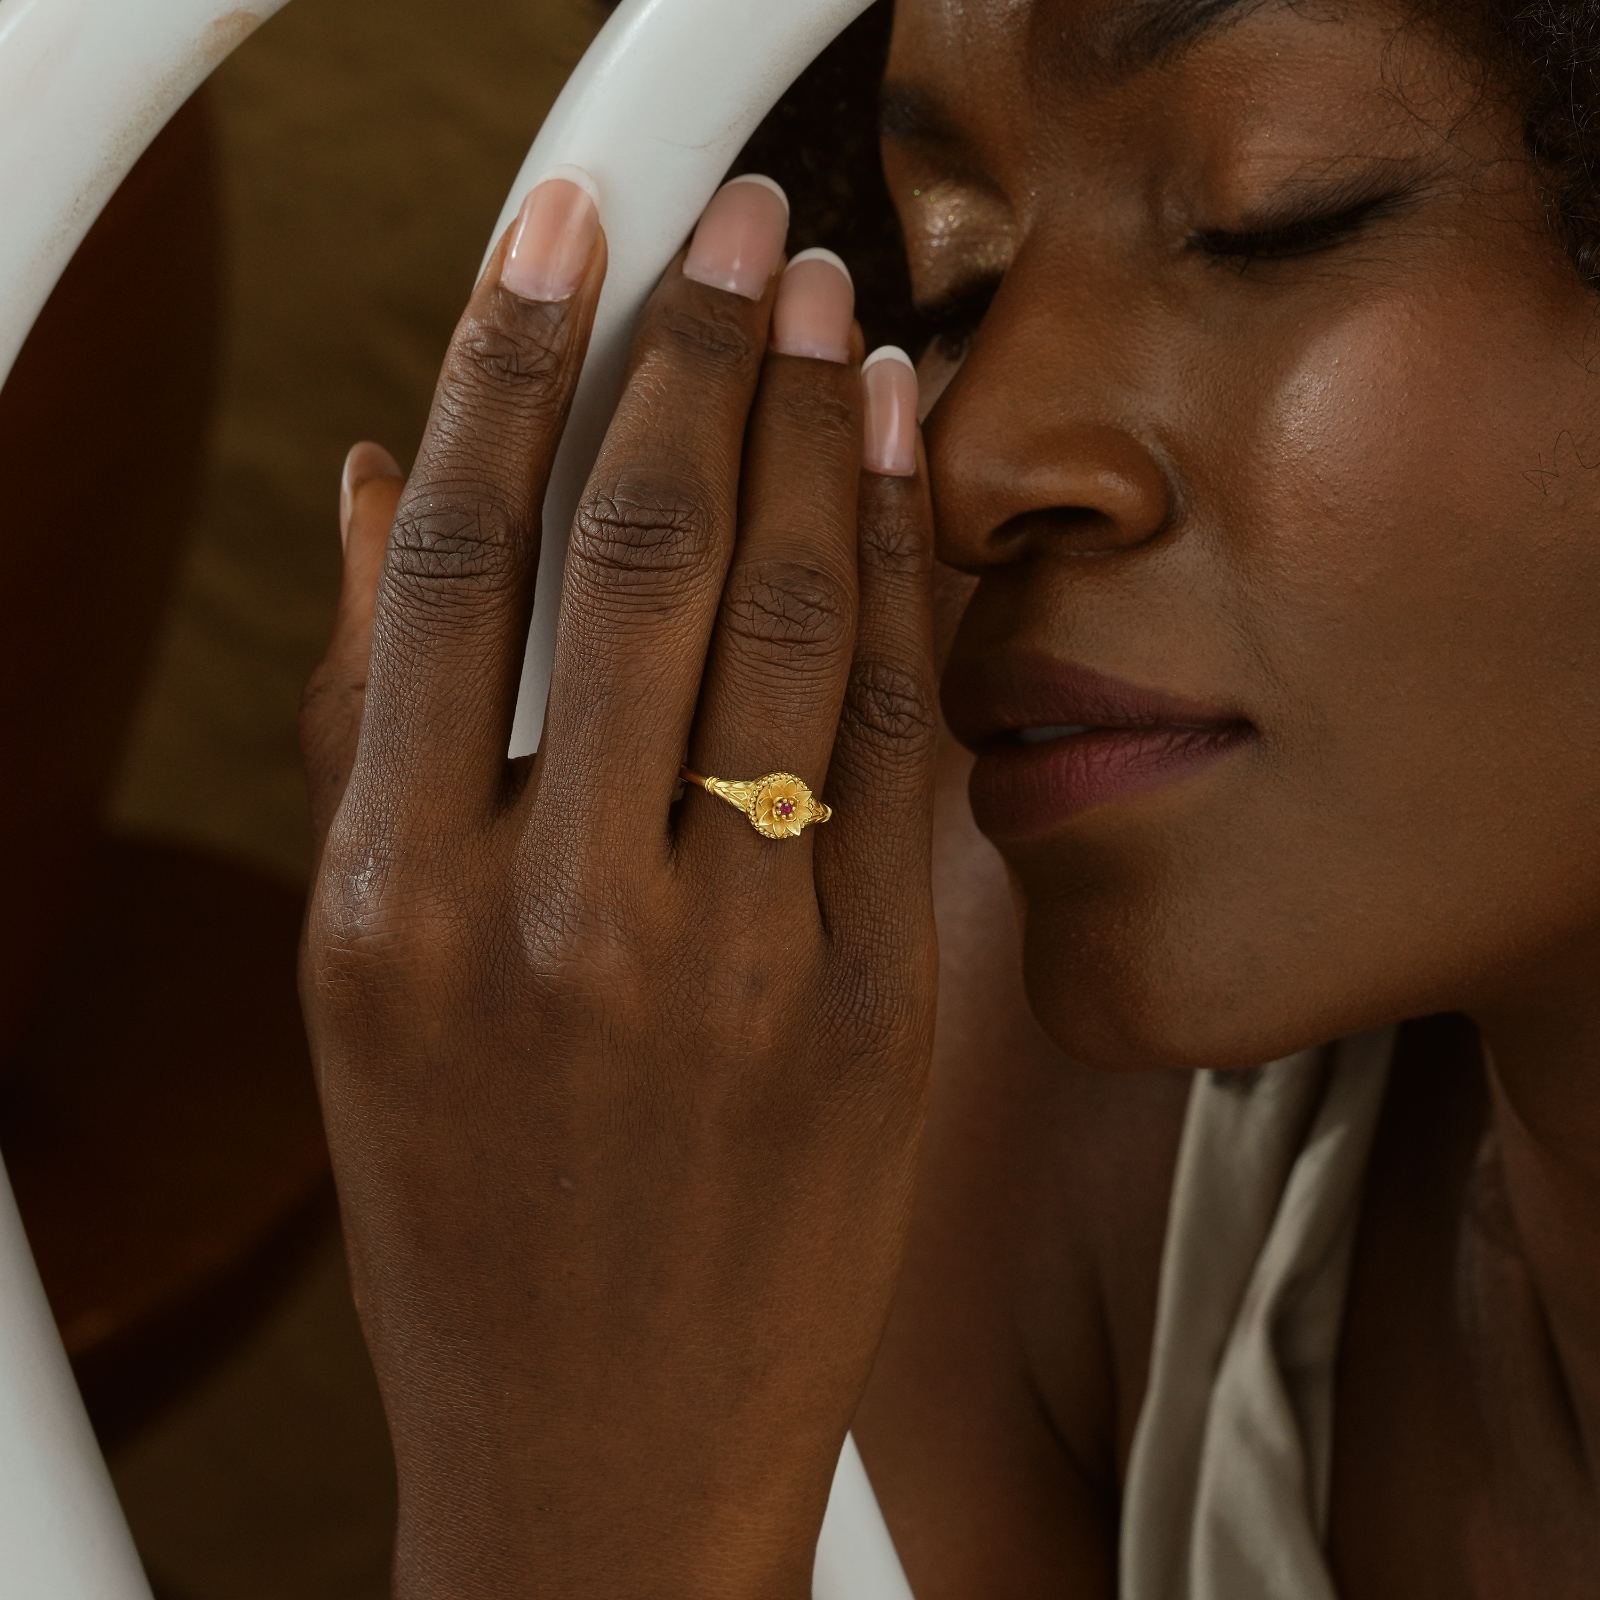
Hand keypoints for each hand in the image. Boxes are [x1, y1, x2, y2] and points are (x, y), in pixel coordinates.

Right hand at [297, 172, 937, 1599]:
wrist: (605, 1445)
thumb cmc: (467, 1214)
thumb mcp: (364, 986)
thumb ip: (368, 729)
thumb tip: (377, 490)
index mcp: (398, 912)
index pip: (459, 562)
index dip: (510, 361)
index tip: (556, 230)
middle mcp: (565, 924)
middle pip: (644, 557)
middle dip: (695, 351)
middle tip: (737, 223)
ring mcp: (741, 971)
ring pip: (797, 625)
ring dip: (817, 433)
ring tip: (830, 306)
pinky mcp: (882, 1012)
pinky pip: (904, 747)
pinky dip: (906, 582)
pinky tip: (904, 466)